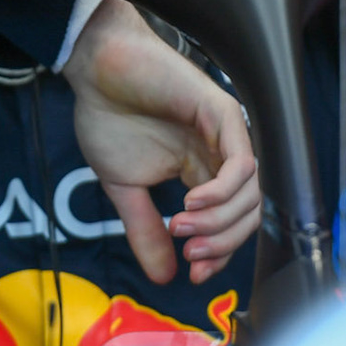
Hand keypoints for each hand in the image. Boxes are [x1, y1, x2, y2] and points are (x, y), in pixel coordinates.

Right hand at [62, 0, 259, 285]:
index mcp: (201, 171)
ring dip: (219, 222)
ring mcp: (226, 133)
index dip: (218, 253)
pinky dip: (223, 192)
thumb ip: (146, 231)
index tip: (192, 272)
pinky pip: (242, 163)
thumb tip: (163, 278)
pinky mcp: (223, 113)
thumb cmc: (107, 115)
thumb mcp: (125, 188)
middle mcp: (220, 154)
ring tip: (181, 225)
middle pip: (248, 214)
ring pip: (250, 193)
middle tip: (191, 255)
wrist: (96, 68)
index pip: (229, 223)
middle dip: (222, 243)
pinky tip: (192, 201)